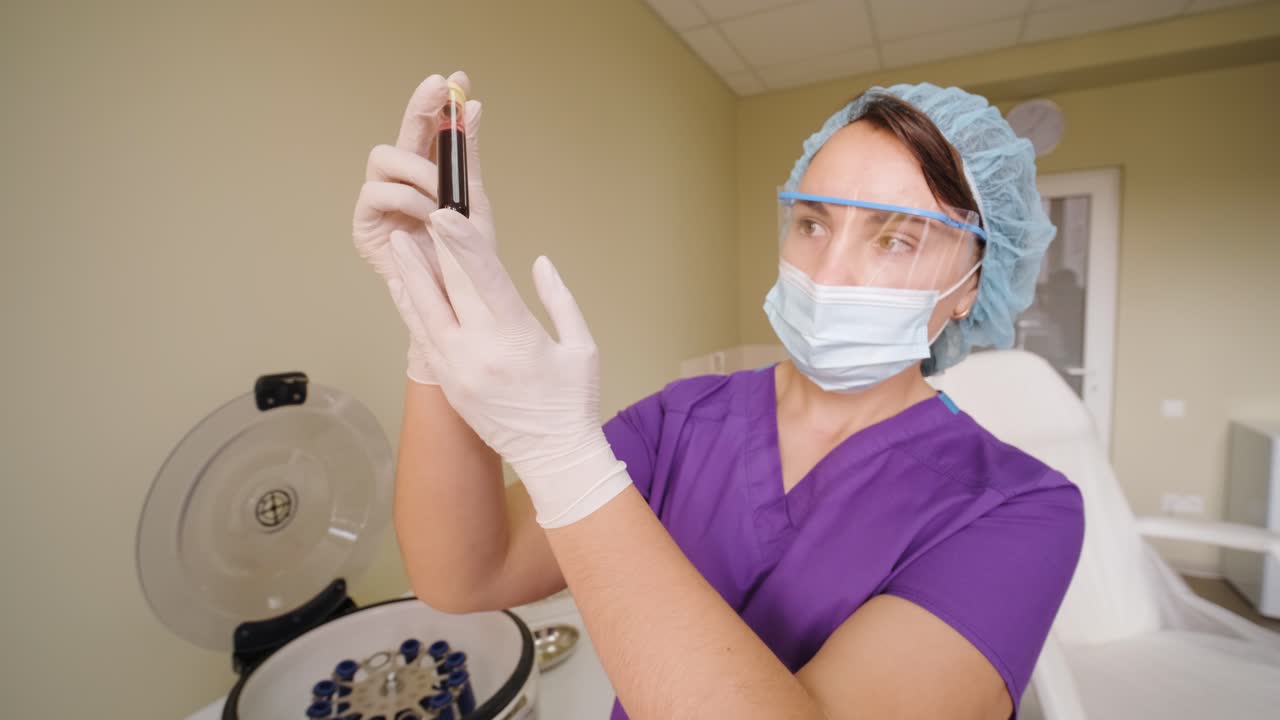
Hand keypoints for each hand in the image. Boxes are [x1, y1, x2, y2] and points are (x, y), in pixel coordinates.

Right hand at [352, 71, 494, 383]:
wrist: (454, 311)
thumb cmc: (464, 261)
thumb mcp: (474, 206)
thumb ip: (469, 160)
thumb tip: (473, 108)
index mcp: (428, 176)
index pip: (429, 131)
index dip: (436, 104)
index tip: (454, 80)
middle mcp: (401, 184)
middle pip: (403, 132)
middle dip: (421, 109)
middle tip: (439, 88)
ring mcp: (380, 203)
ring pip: (385, 157)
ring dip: (419, 171)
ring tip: (441, 199)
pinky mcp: (365, 226)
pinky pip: (376, 193)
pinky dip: (404, 200)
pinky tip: (424, 216)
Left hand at [389, 209, 631, 526]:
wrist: (553, 457)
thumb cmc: (573, 401)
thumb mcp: (582, 347)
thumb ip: (560, 300)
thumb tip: (539, 263)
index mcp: (518, 337)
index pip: (484, 279)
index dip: (463, 242)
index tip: (446, 214)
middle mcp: (481, 351)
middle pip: (449, 289)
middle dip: (433, 249)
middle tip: (419, 214)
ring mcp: (458, 369)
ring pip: (425, 312)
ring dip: (410, 276)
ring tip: (399, 244)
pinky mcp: (448, 384)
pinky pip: (422, 339)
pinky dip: (411, 310)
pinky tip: (402, 287)